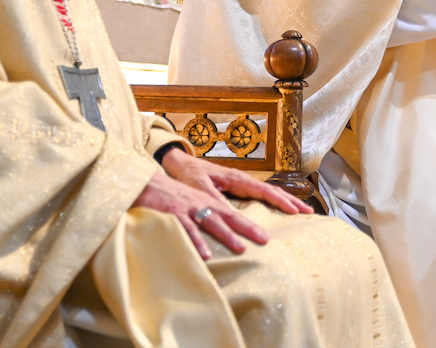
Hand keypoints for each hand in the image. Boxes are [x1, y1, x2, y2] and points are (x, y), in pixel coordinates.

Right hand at [131, 150, 312, 259]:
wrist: (146, 182)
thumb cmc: (174, 194)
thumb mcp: (199, 199)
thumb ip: (215, 211)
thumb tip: (234, 226)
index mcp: (215, 197)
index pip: (244, 203)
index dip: (269, 205)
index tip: (289, 214)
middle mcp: (206, 201)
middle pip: (232, 214)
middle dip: (250, 227)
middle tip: (267, 240)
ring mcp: (190, 207)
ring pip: (212, 221)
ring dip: (226, 235)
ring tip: (241, 248)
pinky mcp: (173, 214)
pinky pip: (186, 229)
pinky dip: (195, 241)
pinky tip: (205, 254)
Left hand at [161, 149, 313, 215]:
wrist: (182, 165)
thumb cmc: (190, 176)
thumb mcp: (200, 189)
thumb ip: (215, 200)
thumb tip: (230, 214)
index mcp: (237, 179)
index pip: (264, 191)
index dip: (280, 201)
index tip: (294, 210)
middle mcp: (244, 181)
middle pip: (273, 191)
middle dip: (292, 201)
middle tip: (309, 212)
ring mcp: (243, 184)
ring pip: (270, 193)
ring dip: (287, 202)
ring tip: (303, 211)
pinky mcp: (240, 189)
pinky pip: (262, 197)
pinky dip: (276, 202)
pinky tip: (282, 210)